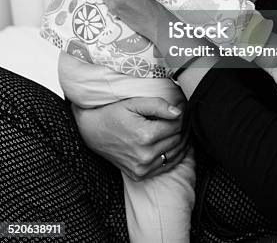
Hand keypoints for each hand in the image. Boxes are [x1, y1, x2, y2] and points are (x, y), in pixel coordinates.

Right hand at [72, 96, 188, 180]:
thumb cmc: (113, 114)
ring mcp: (142, 168)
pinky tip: (175, 144)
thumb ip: (158, 105)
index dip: (182, 115)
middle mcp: (145, 155)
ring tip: (181, 129)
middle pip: (177, 140)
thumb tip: (178, 113)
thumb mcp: (134, 103)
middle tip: (183, 117)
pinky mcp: (140, 175)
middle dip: (183, 127)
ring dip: (182, 141)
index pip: (176, 126)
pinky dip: (174, 155)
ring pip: (175, 154)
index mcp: (145, 135)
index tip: (183, 108)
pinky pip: (166, 167)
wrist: (92, 131)